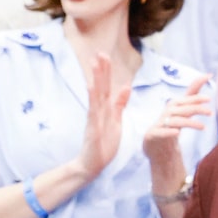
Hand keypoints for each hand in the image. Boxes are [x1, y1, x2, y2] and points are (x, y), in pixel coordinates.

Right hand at [73, 53, 131, 182]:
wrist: (92, 164)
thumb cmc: (104, 144)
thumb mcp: (116, 121)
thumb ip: (120, 104)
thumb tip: (126, 87)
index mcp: (105, 109)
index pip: (106, 86)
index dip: (106, 71)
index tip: (105, 55)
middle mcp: (98, 111)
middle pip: (100, 86)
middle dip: (101, 69)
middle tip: (100, 52)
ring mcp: (94, 119)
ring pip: (96, 95)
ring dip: (96, 79)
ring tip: (94, 63)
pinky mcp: (92, 128)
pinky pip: (93, 112)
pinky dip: (93, 99)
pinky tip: (92, 87)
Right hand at [142, 75, 212, 193]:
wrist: (157, 148)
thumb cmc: (171, 124)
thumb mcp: (184, 109)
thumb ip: (193, 93)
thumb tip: (207, 74)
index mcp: (173, 107)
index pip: (185, 100)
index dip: (195, 98)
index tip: (208, 99)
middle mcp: (166, 114)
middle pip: (180, 109)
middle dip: (195, 108)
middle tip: (210, 112)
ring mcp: (158, 124)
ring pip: (174, 121)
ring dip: (188, 122)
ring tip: (202, 127)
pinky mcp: (152, 136)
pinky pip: (160, 133)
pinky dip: (168, 132)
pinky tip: (177, 133)